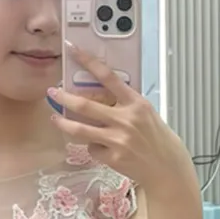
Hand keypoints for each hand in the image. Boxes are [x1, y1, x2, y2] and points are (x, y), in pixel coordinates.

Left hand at [49, 43, 197, 202]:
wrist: (167, 168)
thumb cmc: (156, 138)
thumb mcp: (145, 113)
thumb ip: (124, 104)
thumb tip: (98, 95)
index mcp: (136, 103)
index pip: (109, 77)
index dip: (88, 62)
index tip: (73, 50)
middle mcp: (126, 119)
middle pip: (85, 106)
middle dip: (64, 98)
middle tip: (52, 92)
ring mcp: (118, 140)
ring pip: (80, 130)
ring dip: (63, 124)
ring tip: (55, 118)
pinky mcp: (112, 157)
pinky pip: (92, 148)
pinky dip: (93, 146)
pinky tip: (103, 148)